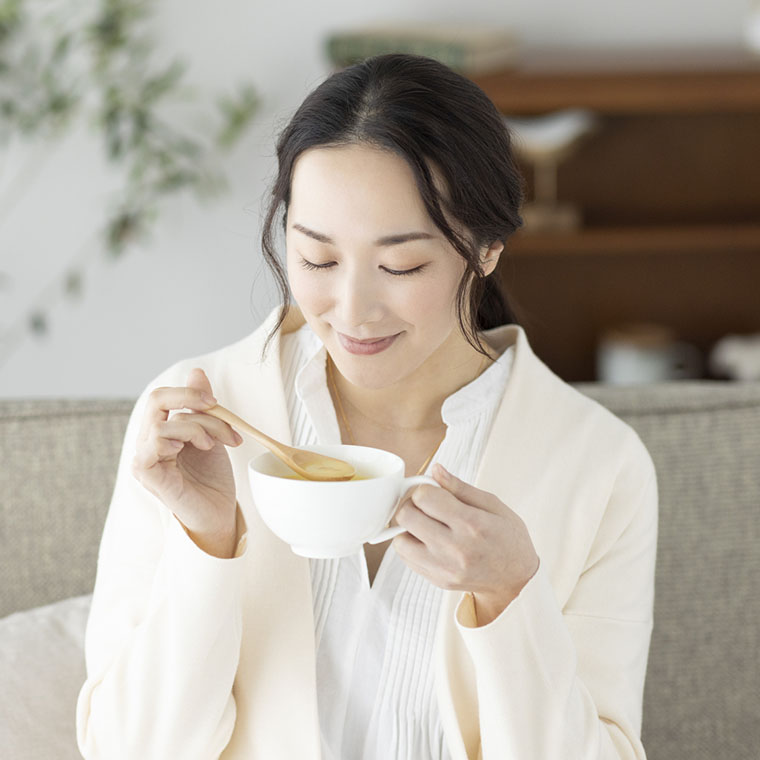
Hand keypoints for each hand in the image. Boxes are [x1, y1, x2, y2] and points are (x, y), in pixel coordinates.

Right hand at [131, 368, 243, 556]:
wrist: (219, 513)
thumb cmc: (212, 478)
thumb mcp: (212, 434)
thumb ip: (202, 406)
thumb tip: (197, 371)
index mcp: (161, 430)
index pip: (164, 396)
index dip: (190, 392)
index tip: (216, 403)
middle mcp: (148, 441)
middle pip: (156, 399)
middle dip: (190, 397)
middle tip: (214, 406)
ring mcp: (143, 457)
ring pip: (164, 422)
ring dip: (198, 427)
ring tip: (213, 444)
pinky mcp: (145, 474)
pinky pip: (154, 443)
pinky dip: (178, 440)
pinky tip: (194, 450)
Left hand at [393, 463, 539, 624]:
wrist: (516, 579)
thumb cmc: (508, 538)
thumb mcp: (493, 505)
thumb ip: (461, 487)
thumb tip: (435, 470)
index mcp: (471, 523)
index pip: (424, 497)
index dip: (425, 489)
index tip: (434, 492)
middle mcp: (455, 548)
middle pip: (406, 517)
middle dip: (412, 505)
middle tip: (426, 506)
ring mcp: (444, 568)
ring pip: (399, 541)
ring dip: (408, 528)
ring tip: (425, 525)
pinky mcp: (437, 580)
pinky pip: (406, 559)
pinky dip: (411, 546)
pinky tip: (427, 540)